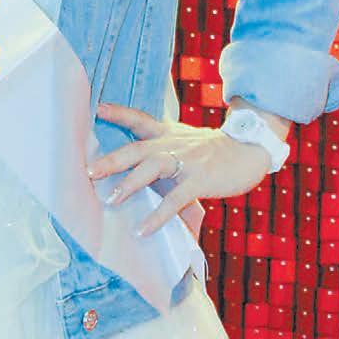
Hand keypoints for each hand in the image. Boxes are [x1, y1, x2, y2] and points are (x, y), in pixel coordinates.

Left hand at [91, 101, 275, 238]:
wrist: (250, 149)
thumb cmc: (214, 152)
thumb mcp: (185, 141)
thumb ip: (162, 149)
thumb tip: (137, 169)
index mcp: (167, 134)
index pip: (139, 119)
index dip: (118, 113)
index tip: (97, 109)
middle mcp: (172, 144)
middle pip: (137, 148)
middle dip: (111, 160)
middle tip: (88, 172)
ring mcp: (186, 161)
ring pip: (152, 168)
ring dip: (130, 184)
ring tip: (111, 200)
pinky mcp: (199, 180)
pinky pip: (175, 199)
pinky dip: (157, 215)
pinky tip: (143, 229)